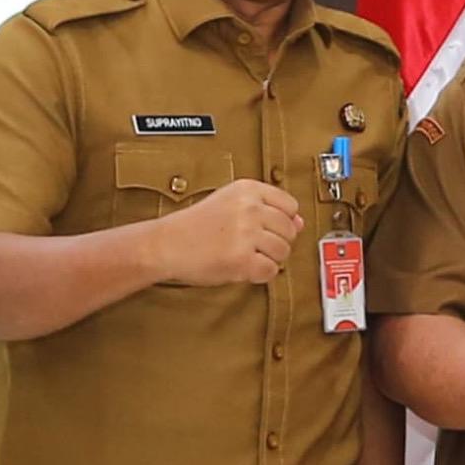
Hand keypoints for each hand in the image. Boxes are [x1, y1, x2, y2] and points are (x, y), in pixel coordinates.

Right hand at [158, 177, 306, 288]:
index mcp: (247, 189)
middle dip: (275, 242)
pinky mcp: (241, 259)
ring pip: (283, 252)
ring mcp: (246, 234)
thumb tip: (300, 221)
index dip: (282, 221)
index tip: (266, 228)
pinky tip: (242, 267)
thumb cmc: (195, 225)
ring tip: (246, 256)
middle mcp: (249, 209)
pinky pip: (270, 271)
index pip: (291, 206)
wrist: (164, 244)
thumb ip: (267, 209)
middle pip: (290, 230)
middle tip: (252, 246)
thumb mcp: (230, 203)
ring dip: (268, 259)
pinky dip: (259, 274)